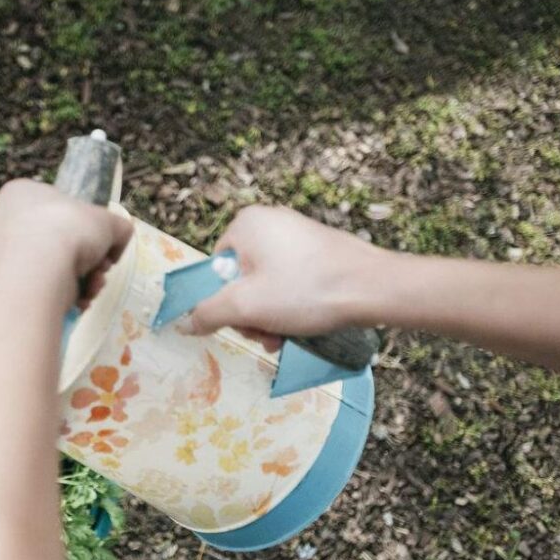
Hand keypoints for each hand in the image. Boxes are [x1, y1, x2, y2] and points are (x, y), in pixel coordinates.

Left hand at [0, 179, 132, 306]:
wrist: (33, 275)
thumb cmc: (68, 233)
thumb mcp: (109, 222)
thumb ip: (117, 228)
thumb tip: (118, 241)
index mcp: (19, 193)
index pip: (58, 211)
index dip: (86, 232)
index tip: (101, 250)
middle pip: (53, 244)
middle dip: (83, 263)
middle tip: (99, 274)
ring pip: (42, 270)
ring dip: (75, 283)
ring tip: (90, 292)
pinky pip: (29, 292)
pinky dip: (53, 299)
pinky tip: (72, 305)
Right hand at [190, 205, 383, 348]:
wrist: (373, 288)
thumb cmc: (307, 291)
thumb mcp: (245, 307)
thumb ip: (207, 313)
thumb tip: (186, 323)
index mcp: (247, 224)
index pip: (216, 270)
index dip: (223, 302)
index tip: (243, 322)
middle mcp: (270, 222)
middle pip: (241, 279)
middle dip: (251, 314)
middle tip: (267, 335)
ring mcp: (297, 235)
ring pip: (267, 285)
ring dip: (270, 317)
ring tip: (285, 336)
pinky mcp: (318, 251)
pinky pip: (291, 282)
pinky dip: (292, 306)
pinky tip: (302, 326)